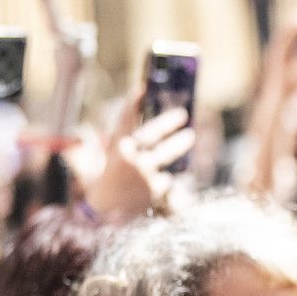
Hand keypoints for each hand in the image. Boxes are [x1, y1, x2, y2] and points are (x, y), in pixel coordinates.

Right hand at [84, 95, 195, 220]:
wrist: (107, 206)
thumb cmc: (113, 172)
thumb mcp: (114, 152)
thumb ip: (128, 134)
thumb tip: (145, 106)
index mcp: (117, 147)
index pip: (125, 120)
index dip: (132, 103)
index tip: (141, 88)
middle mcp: (129, 158)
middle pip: (151, 134)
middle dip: (168, 121)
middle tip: (182, 114)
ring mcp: (143, 173)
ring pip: (165, 154)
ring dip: (179, 143)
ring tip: (189, 135)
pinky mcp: (154, 189)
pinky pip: (169, 176)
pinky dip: (169, 174)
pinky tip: (169, 175)